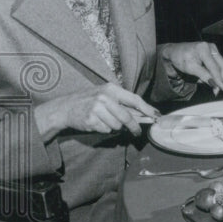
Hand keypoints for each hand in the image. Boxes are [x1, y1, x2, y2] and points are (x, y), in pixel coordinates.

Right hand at [35, 83, 157, 139]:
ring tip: (105, 120)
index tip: (156, 116)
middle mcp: (104, 97)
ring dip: (115, 127)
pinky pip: (106, 129)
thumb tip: (143, 115)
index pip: (134, 99)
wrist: (66, 107)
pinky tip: (96, 123)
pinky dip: (104, 129)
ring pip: (116, 125)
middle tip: (137, 132)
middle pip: (126, 116)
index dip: (146, 109)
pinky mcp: (90, 120)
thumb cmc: (89, 101)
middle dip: (134, 126)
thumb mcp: (105, 96)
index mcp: (111, 89)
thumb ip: (122, 103)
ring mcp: (96, 108)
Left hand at [161, 42, 222, 92]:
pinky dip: (214, 72)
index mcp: (204, 49)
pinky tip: (206, 75)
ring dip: (217, 76)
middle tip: (217, 90)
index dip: (219, 80)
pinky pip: (218, 65)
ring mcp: (213, 48)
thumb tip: (214, 85)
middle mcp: (211, 47)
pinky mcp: (213, 52)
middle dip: (221, 79)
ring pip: (221, 66)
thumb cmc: (180, 58)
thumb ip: (204, 76)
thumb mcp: (190, 68)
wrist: (175, 51)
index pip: (215, 67)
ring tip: (206, 80)